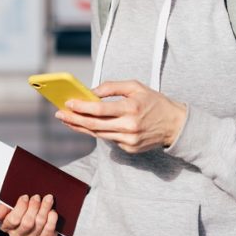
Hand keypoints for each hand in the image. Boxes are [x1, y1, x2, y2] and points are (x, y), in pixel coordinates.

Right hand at [0, 194, 58, 235]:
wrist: (36, 213)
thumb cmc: (21, 209)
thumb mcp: (9, 207)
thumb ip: (1, 210)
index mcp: (7, 227)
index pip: (12, 220)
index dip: (20, 207)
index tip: (25, 196)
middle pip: (27, 223)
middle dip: (34, 207)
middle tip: (37, 197)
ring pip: (39, 224)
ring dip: (45, 210)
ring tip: (48, 199)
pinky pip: (49, 232)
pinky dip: (52, 221)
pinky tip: (52, 212)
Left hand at [57, 80, 187, 153]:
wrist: (175, 125)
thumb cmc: (154, 101)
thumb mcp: (136, 86)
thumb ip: (112, 87)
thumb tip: (91, 92)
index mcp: (131, 108)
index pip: (99, 109)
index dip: (81, 107)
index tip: (68, 103)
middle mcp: (129, 126)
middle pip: (94, 125)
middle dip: (74, 119)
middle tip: (60, 114)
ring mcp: (129, 140)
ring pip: (98, 134)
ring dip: (81, 127)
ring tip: (68, 120)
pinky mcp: (130, 149)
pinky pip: (109, 139)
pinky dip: (98, 132)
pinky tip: (87, 126)